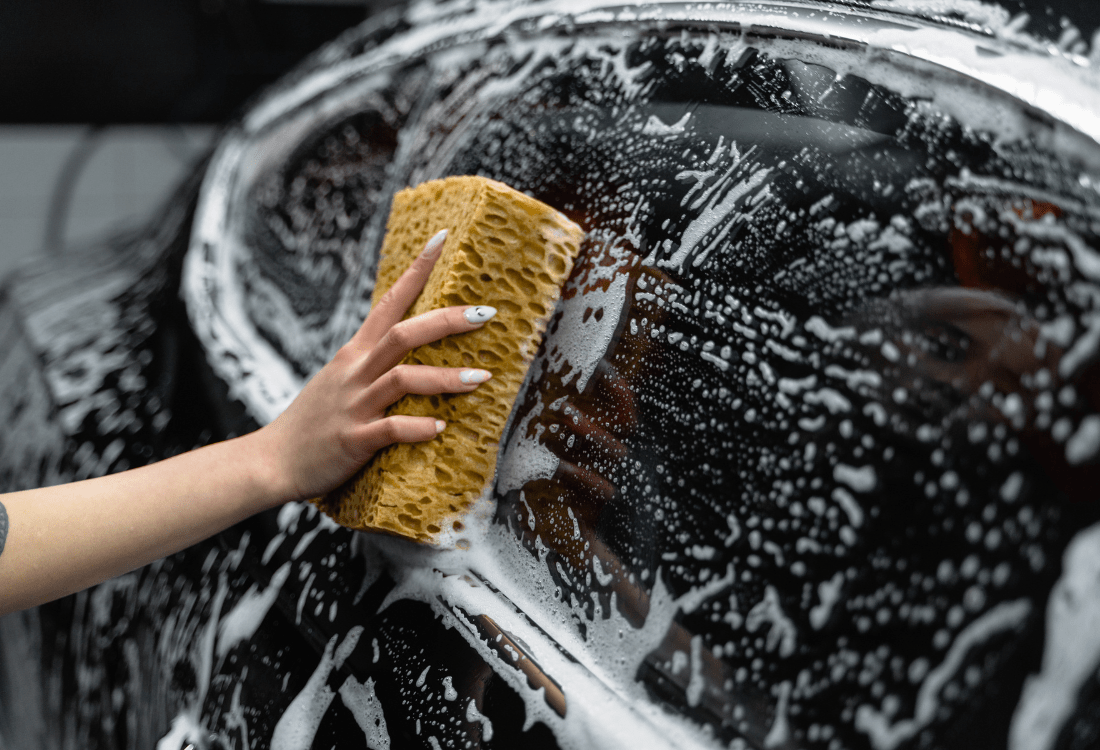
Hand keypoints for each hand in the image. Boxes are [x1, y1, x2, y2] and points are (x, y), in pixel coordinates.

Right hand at [255, 230, 495, 502]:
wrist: (272, 461)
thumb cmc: (315, 422)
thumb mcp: (341, 380)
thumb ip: (372, 361)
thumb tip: (409, 345)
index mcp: (354, 353)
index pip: (389, 302)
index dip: (416, 271)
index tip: (442, 239)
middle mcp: (355, 372)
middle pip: (403, 334)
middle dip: (446, 321)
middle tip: (485, 314)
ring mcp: (354, 405)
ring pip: (402, 379)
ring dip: (445, 378)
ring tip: (481, 378)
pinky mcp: (353, 440)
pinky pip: (390, 429)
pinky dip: (417, 427)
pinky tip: (439, 428)